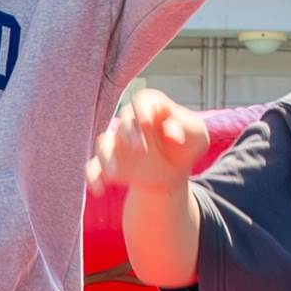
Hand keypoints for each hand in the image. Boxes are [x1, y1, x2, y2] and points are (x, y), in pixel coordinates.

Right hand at [90, 87, 208, 192]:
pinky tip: (98, 189)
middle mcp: (131, 122)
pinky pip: (94, 166)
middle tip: (140, 149)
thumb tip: (173, 134)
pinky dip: (93, 176)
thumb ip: (189, 129)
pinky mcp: (109, 162)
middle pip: (124, 121)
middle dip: (128, 133)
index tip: (147, 122)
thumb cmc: (186, 147)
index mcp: (153, 108)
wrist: (172, 173)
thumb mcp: (197, 137)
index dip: (143, 110)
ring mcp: (118, 142)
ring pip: (104, 143)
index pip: (143, 101)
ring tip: (113, 174)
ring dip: (106, 157)